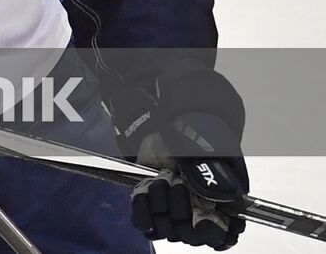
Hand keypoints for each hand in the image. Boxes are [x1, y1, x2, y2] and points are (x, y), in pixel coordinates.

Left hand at [115, 70, 249, 248]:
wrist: (173, 126)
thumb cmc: (199, 138)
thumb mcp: (210, 153)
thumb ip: (214, 176)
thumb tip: (220, 199)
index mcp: (223, 207)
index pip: (220, 238)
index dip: (209, 232)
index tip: (200, 217)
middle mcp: (199, 214)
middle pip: (188, 236)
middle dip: (180, 208)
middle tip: (178, 181)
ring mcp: (174, 211)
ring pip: (166, 230)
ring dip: (160, 203)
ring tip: (163, 178)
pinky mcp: (152, 205)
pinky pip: (144, 223)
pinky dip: (141, 208)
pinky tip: (143, 190)